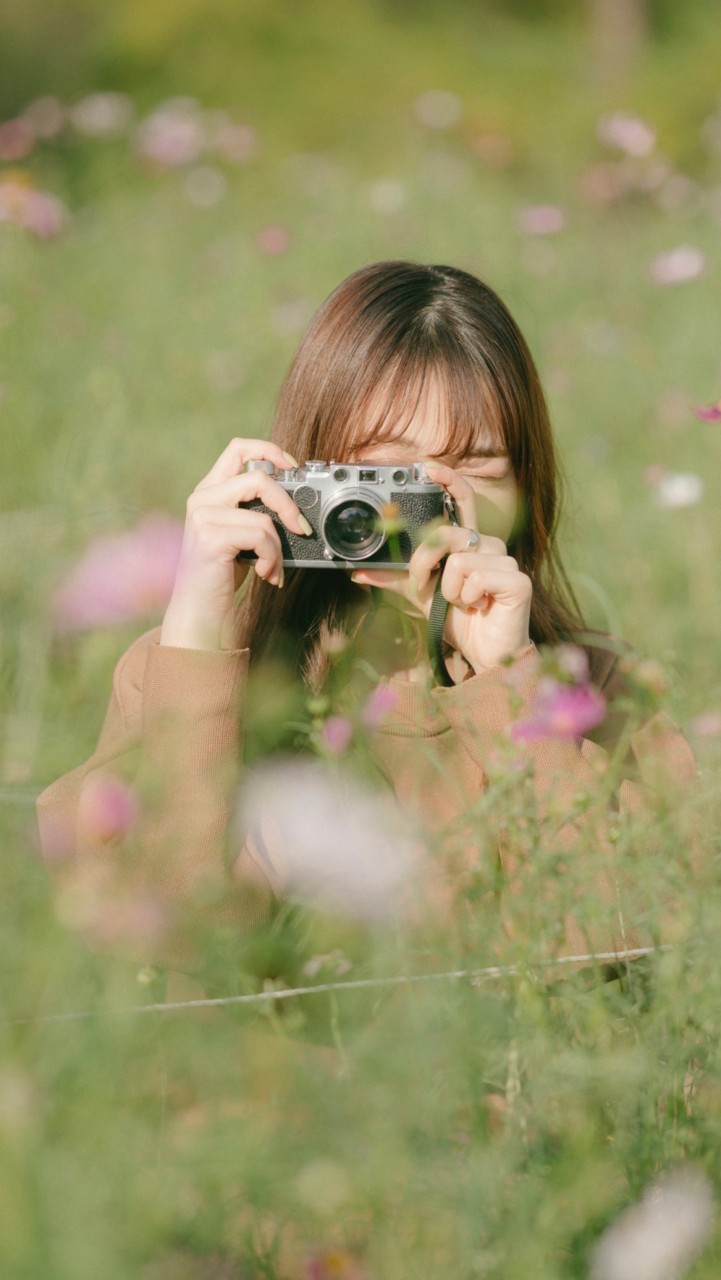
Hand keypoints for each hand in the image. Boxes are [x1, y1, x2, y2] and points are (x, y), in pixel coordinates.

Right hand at [160, 438, 309, 650]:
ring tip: (273, 567)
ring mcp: (203, 516)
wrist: (200, 611)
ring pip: (263, 515)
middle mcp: (202, 497)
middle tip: (301, 528)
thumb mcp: (241, 535)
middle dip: (288, 504)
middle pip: (258, 476)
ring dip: (279, 546)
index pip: (238, 448)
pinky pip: (260, 537)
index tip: (293, 468)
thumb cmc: (222, 574)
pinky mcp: (209, 537)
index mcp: (209, 490)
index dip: (269, 450)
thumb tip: (297, 503)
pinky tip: (265, 575)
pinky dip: (272, 559)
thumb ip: (256, 511)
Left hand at [351, 461, 531, 675]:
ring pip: (458, 562)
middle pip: (446, 533)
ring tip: (463, 603)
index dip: (448, 479)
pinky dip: (466, 598)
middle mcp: (488, 545)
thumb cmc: (457, 622)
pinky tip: (479, 607)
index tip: (427, 466)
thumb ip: (394, 581)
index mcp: (467, 544)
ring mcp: (506, 560)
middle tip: (427, 587)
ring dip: (449, 591)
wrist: (484, 656)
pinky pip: (474, 579)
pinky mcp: (517, 580)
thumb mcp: (419, 598)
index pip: (462, 500)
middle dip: (424, 563)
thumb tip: (357, 573)